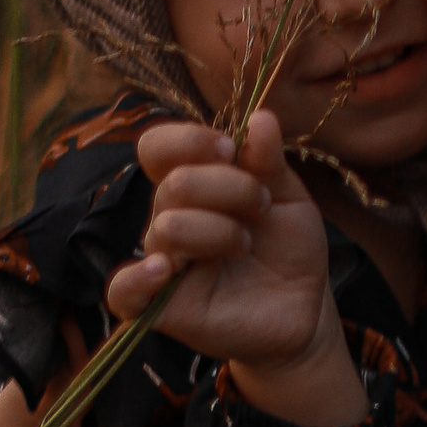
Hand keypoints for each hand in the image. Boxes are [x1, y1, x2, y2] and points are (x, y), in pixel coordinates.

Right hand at [110, 115, 367, 426]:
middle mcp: (170, 219)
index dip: (189, 140)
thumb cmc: (288, 249)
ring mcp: (163, 262)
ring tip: (246, 244)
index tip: (231, 149)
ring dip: (218, 230)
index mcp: (192, 185)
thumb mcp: (288, 197)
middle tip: (261, 207)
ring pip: (166, 228)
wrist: (304, 309)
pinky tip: (167, 269)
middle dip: (228, 188)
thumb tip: (261, 117)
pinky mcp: (162, 307)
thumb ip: (268, 160)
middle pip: (173, 185)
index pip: (157, 148)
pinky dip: (137, 277)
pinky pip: (122, 291)